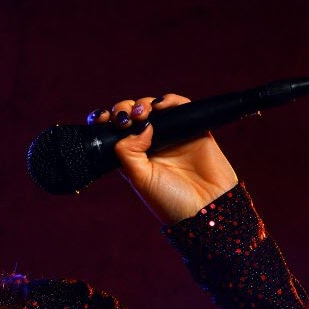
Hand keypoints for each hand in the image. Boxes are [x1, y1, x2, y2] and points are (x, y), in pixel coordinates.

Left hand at [87, 94, 239, 223]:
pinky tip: (161, 105)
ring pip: (153, 108)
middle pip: (132, 115)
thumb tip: (137, 126)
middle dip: (124, 110)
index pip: (115, 131)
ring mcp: (172, 135)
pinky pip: (180, 106)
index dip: (107, 120)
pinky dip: (169, 100)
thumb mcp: (140, 179)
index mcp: (133, 157)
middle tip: (126, 119)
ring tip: (142, 113)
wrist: (206, 209)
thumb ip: (129, 152)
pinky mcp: (193, 129)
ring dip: (143, 104)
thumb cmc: (171, 201)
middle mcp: (150, 144)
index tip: (102, 118)